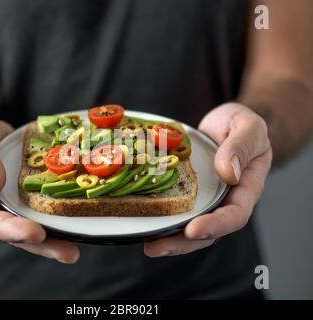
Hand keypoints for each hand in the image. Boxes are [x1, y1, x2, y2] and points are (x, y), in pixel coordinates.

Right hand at [0, 102, 78, 262]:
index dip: (10, 229)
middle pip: (13, 231)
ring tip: (76, 249)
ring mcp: (7, 198)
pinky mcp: (22, 190)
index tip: (35, 233)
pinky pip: (39, 204)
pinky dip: (57, 211)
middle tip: (68, 253)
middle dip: (41, 244)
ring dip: (53, 237)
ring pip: (30, 222)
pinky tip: (77, 217)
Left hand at [144, 103, 271, 256]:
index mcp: (246, 188)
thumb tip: (228, 173)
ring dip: (169, 238)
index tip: (193, 230)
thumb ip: (240, 148)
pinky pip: (176, 208)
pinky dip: (161, 217)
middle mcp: (224, 200)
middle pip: (208, 231)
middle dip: (182, 242)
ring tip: (147, 244)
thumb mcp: (248, 127)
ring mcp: (205, 199)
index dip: (215, 225)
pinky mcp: (188, 193)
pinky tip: (143, 221)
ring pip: (189, 226)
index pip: (235, 214)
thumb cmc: (241, 125)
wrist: (227, 123)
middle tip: (155, 247)